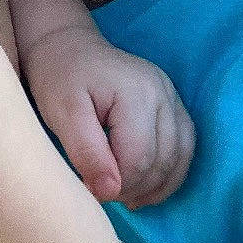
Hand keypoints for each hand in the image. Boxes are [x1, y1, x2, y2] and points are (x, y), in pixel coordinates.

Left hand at [23, 24, 194, 208]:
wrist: (67, 46)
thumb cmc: (58, 78)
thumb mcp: (62, 115)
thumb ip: (87, 153)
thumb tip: (110, 193)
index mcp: (135, 92)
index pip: (138, 158)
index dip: (117, 186)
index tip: (91, 190)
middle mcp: (162, 91)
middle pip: (161, 160)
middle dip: (134, 187)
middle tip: (105, 194)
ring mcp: (171, 95)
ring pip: (179, 157)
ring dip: (156, 186)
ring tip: (126, 197)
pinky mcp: (172, 103)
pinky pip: (184, 146)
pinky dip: (169, 172)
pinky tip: (146, 185)